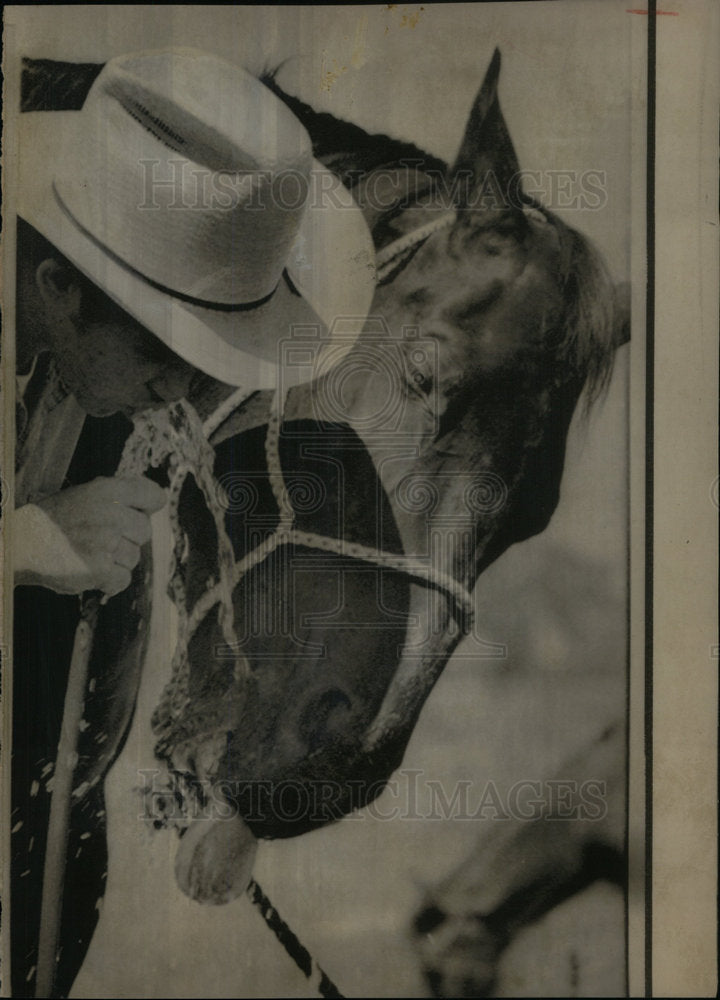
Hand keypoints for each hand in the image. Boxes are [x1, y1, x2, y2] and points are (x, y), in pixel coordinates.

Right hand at [14, 476, 166, 596]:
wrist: (19, 544)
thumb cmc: (54, 520)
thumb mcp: (84, 494)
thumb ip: (118, 495)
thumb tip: (157, 500)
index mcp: (107, 490)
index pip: (154, 496)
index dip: (147, 507)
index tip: (137, 512)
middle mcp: (110, 513)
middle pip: (144, 531)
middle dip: (127, 537)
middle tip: (100, 537)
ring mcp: (105, 542)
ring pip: (134, 557)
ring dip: (116, 560)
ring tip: (89, 553)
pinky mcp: (98, 569)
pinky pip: (123, 579)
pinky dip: (110, 581)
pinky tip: (91, 570)